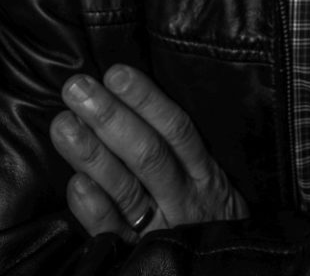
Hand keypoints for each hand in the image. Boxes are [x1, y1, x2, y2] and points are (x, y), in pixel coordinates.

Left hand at [50, 64, 247, 240]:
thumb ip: (179, 143)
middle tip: (78, 90)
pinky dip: (94, 208)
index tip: (116, 74)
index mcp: (203, 170)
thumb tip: (131, 95)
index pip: (176, 128)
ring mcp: (162, 226)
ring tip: (63, 125)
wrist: (225, 268)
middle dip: (111, 118)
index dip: (146, 99)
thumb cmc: (208, 206)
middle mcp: (184, 196)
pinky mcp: (140, 253)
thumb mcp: (208, 171)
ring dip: (93, 154)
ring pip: (128, 189)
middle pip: (148, 154)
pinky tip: (75, 184)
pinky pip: (115, 232)